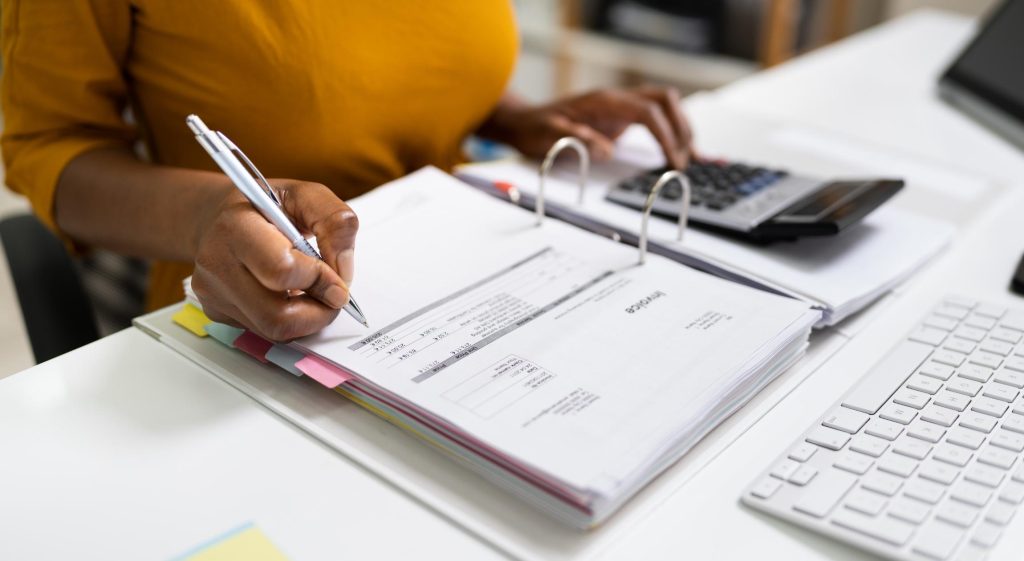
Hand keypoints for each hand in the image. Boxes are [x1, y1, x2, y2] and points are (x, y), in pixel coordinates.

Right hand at [191, 179, 358, 341]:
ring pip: (273, 331)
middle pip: (277, 316)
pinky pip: (263, 331)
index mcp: (236, 226)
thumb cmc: (264, 204)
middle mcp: (216, 263)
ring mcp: (212, 292)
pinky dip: (288, 319)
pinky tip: (288, 294)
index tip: (338, 280)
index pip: (282, 270)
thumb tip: (343, 271)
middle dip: (318, 311)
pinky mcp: (216, 311)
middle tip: (332, 295)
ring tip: (313, 292)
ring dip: (306, 319)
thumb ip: (334, 220)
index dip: (319, 280)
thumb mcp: (304, 194)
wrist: (216, 214)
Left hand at [482, 87, 694, 167]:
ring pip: (664, 106)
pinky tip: (676, 151)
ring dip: (680, 128)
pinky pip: (654, 119)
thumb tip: (606, 151)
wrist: (523, 122)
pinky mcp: (620, 117)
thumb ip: (577, 141)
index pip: (648, 111)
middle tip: (686, 159)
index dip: (665, 135)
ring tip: (689, 157)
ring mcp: (620, 106)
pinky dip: (670, 132)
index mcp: (603, 101)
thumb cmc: (534, 128)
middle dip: (681, 127)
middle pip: (664, 100)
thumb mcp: (549, 136)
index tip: (673, 160)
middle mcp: (616, 99)